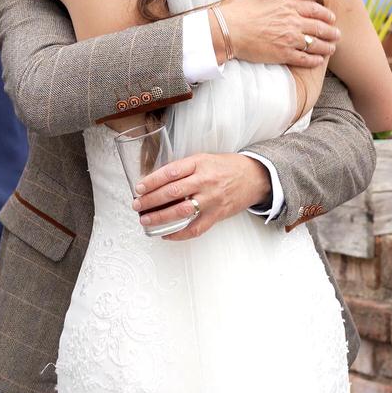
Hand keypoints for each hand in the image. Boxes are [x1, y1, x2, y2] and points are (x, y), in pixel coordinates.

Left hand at [131, 152, 271, 240]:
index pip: (170, 172)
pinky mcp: (217, 215)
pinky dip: (179, 234)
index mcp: (200, 163)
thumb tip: (158, 181)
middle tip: (136, 205)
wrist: (254, 177)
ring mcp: (212, 200)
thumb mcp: (205, 158)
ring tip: (146, 220)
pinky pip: (195, 228)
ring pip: (181, 211)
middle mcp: (205, 181)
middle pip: (172, 192)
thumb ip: (185, 168)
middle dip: (150, 200)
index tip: (139, 188)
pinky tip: (166, 234)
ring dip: (160, 218)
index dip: (152, 181)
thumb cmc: (226, 167)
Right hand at [217, 0, 338, 67]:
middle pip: (319, 28)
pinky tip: (318, 61)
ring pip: (315, 44)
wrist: (225, 29)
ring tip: (332, 49)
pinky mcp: (282, 55)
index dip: (326, 15)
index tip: (332, 18)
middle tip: (338, 35)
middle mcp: (292, 22)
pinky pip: (304, 59)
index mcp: (287, 5)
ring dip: (326, 47)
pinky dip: (314, 60)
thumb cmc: (237, 6)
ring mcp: (289, 40)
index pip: (314, 10)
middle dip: (331, 32)